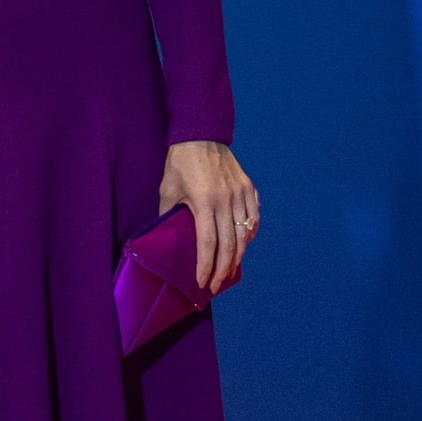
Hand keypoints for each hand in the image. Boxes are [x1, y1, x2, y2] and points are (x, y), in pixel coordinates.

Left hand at [158, 141, 260, 294]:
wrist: (201, 135)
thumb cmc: (180, 164)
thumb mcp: (168, 191)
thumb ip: (169, 216)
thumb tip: (167, 239)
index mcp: (204, 202)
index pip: (208, 243)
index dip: (206, 267)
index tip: (202, 283)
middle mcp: (226, 200)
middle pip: (229, 244)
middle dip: (222, 269)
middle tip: (215, 285)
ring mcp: (240, 194)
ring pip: (245, 234)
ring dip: (238, 256)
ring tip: (228, 271)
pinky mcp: (249, 188)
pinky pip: (253, 217)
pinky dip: (250, 234)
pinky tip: (243, 245)